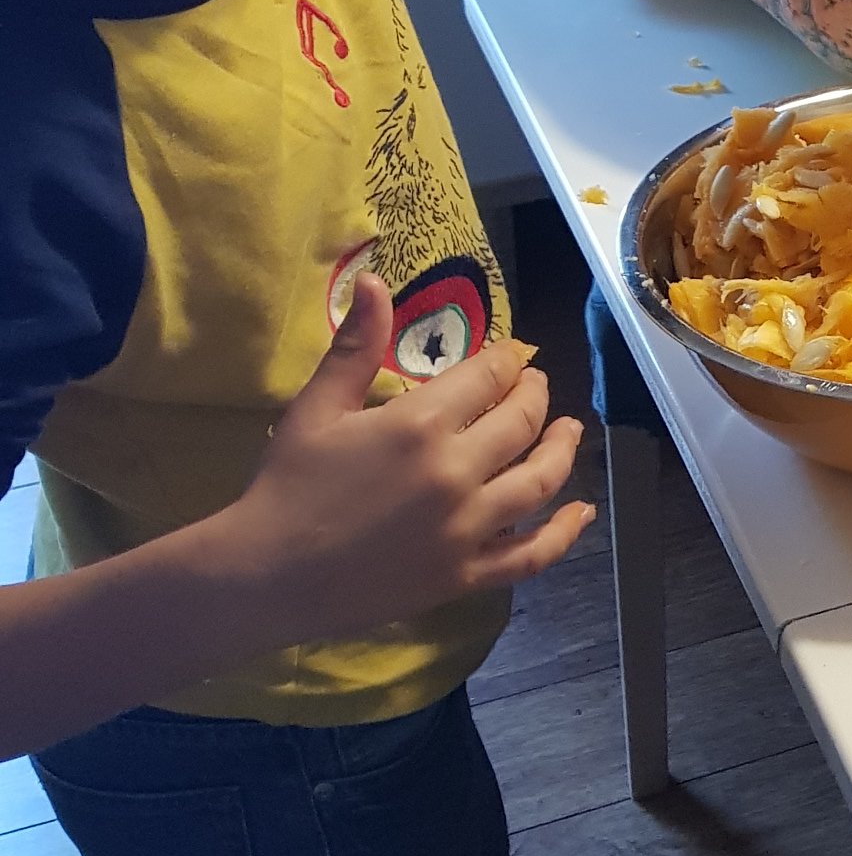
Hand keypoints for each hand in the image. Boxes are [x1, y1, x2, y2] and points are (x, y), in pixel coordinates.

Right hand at [218, 276, 591, 642]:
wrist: (265, 575)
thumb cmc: (287, 484)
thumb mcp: (316, 407)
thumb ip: (355, 345)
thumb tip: (375, 280)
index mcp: (421, 423)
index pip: (489, 376)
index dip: (506, 360)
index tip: (510, 356)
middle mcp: (457, 472)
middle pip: (522, 421)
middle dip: (534, 394)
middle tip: (534, 385)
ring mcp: (467, 528)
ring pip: (541, 481)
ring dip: (563, 448)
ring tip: (569, 429)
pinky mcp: (465, 574)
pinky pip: (531, 554)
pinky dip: (564, 532)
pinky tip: (581, 512)